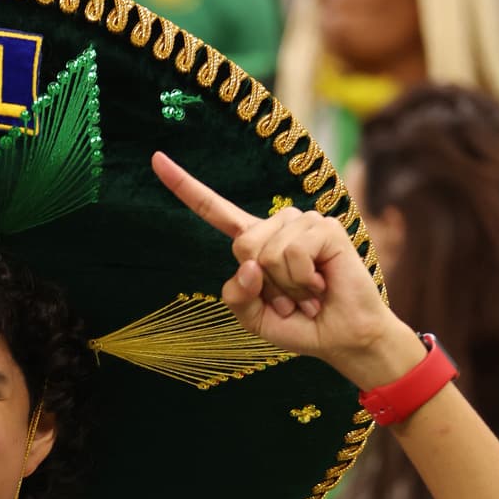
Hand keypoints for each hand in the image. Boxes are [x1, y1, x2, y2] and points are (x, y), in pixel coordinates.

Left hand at [151, 151, 424, 388]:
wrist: (342, 338)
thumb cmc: (300, 326)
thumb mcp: (254, 318)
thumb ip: (238, 295)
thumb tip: (251, 264)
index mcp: (256, 243)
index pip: (215, 210)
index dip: (185, 187)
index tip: (155, 160)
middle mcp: (278, 226)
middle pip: (242, 245)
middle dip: (263, 285)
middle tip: (291, 300)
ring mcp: (303, 222)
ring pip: (267, 252)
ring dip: (286, 288)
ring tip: (309, 294)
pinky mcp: (325, 227)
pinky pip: (293, 253)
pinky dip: (302, 281)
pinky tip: (321, 286)